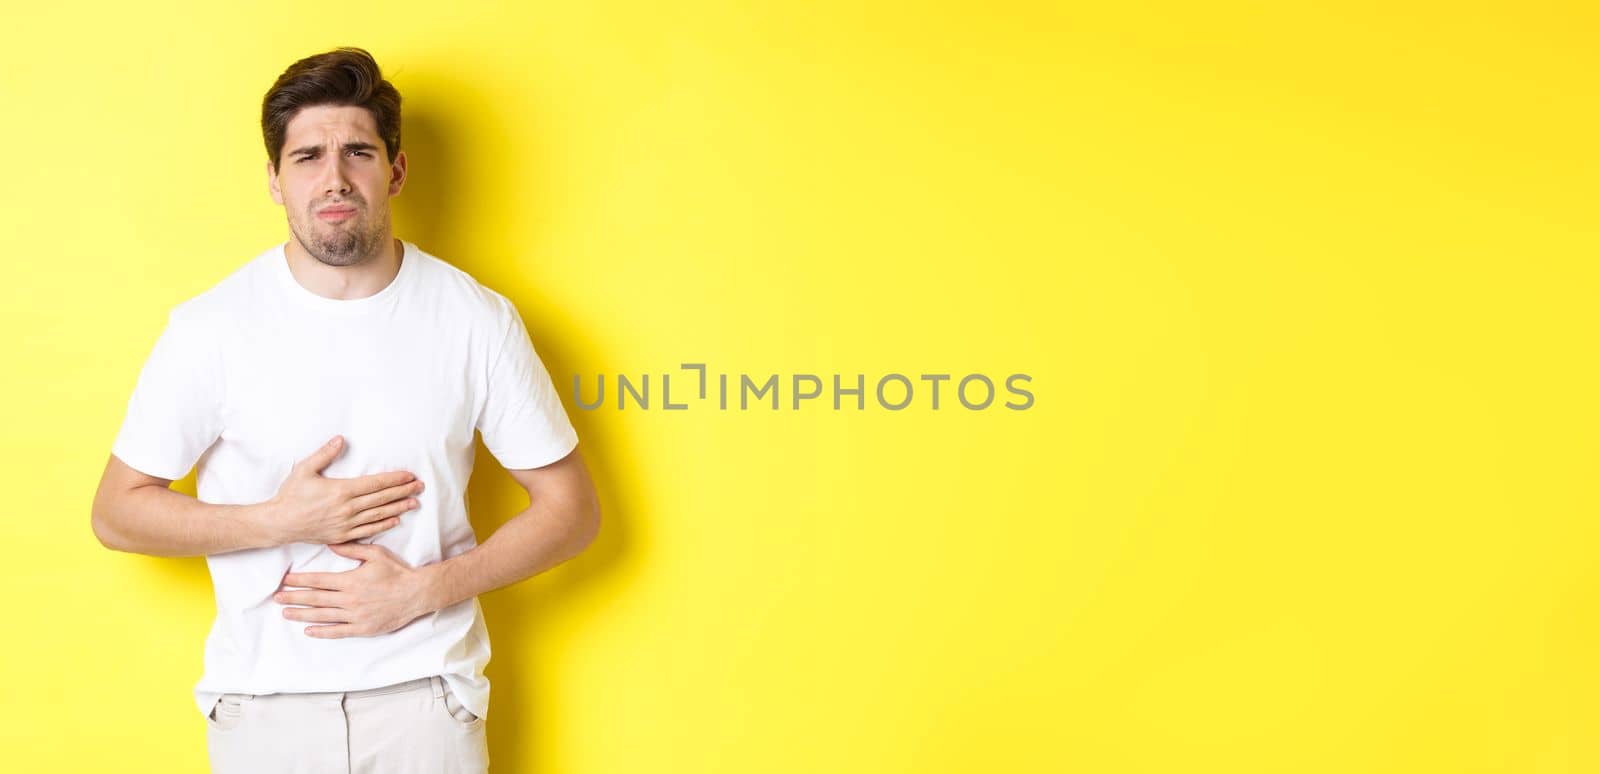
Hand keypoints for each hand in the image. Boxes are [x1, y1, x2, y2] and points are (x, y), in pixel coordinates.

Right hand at [265, 434, 424, 544]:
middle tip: (420, 486)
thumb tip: (341, 439)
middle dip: (403, 491)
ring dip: (398, 508)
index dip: (395, 479)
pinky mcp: (343, 536)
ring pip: (379, 515)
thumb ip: (324, 454)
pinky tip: (395, 520)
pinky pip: (368, 531)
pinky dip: (383, 526)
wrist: (279, 523)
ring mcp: (346, 524)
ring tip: (414, 502)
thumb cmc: (290, 495)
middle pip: (382, 499)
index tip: (409, 476)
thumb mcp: (304, 470)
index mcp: (341, 490)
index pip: (376, 483)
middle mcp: (347, 508)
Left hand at [274, 541, 436, 637]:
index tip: (285, 580)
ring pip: (322, 616)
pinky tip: (308, 630)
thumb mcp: (376, 554)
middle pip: (315, 599)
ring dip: (301, 614)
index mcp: (350, 580)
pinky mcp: (362, 628)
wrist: (417, 593)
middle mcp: (349, 599)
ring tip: (285, 613)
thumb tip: (331, 544)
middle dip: (293, 598)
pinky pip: (338, 631)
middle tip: (276, 598)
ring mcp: (355, 615)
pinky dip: (321, 631)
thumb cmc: (397, 572)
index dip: (299, 581)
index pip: (318, 581)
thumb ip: (352, 550)